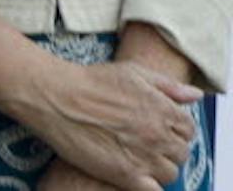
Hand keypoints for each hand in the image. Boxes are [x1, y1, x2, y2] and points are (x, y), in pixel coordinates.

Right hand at [33, 59, 201, 190]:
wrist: (55, 97)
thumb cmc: (90, 81)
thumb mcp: (132, 72)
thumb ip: (168, 85)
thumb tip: (195, 96)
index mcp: (164, 110)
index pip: (188, 130)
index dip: (173, 129)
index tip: (157, 128)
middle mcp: (159, 135)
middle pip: (180, 153)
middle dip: (166, 148)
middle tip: (144, 143)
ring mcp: (144, 156)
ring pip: (169, 173)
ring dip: (157, 167)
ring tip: (136, 158)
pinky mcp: (126, 175)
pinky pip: (153, 190)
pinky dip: (149, 186)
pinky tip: (134, 175)